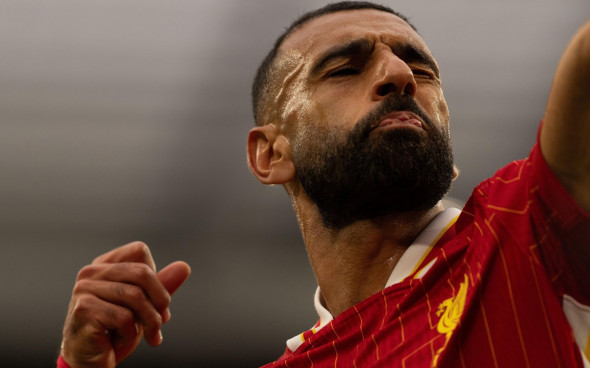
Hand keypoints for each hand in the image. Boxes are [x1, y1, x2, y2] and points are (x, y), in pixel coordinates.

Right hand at [60, 241, 190, 367]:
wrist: (90, 361)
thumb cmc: (115, 330)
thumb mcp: (145, 305)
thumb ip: (162, 285)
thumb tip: (184, 267)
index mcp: (104, 265)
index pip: (139, 251)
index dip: (155, 277)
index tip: (157, 302)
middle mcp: (91, 272)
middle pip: (142, 272)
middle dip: (160, 301)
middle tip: (162, 322)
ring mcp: (84, 290)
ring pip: (136, 296)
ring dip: (150, 322)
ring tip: (149, 335)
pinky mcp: (84, 310)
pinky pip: (124, 317)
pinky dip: (130, 332)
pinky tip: (120, 339)